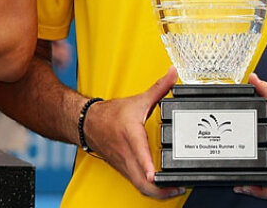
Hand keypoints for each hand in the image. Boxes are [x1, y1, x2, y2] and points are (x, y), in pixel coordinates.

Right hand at [83, 67, 184, 199]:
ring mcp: (124, 165)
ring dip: (157, 193)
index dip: (147, 164)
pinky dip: (150, 190)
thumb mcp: (138, 100)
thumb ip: (159, 88)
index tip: (155, 174)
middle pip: (142, 180)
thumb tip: (174, 74)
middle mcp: (126, 153)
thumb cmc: (111, 114)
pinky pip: (138, 185)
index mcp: (130, 134)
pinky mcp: (124, 170)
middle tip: (179, 187)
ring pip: (140, 186)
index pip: (139, 152)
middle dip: (160, 189)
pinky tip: (162, 188)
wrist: (88, 123)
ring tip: (174, 191)